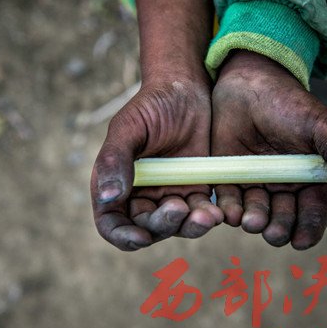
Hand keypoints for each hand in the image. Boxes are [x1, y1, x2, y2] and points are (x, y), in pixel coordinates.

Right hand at [91, 0, 219, 250]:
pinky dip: (208, 217)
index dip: (123, 236)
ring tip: (206, 215)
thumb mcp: (128, 128)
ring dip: (189, 227)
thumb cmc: (151, 105)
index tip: (142, 237)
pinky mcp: (196, 192)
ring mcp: (169, 196)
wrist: (186, 90)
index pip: (112, 224)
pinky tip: (217, 211)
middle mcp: (141, 197)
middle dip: (163, 225)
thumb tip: (108, 198)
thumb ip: (116, 160)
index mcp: (115, 185)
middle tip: (179, 207)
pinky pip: (200, 214)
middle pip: (147, 229)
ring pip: (177, 227)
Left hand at [211, 51, 326, 249]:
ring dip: (255, 223)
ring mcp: (254, 184)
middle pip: (282, 221)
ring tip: (252, 221)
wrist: (249, 82)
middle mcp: (282, 187)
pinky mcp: (228, 177)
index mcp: (309, 180)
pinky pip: (229, 202)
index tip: (300, 241)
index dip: (308, 231)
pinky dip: (230, 211)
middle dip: (279, 230)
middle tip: (273, 232)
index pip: (311, 214)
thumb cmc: (291, 104)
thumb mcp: (323, 127)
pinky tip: (232, 213)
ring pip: (256, 215)